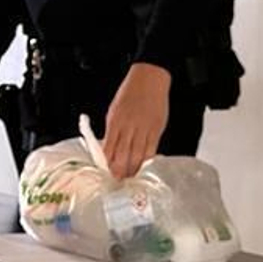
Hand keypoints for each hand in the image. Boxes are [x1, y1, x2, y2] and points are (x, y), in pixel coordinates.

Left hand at [102, 63, 170, 179]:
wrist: (149, 79)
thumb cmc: (130, 93)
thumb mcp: (114, 111)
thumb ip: (112, 131)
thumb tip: (108, 149)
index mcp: (115, 122)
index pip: (109, 148)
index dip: (107, 164)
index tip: (105, 174)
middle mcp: (129, 126)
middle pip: (123, 155)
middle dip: (119, 171)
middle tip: (117, 182)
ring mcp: (144, 129)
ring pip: (138, 155)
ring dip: (133, 169)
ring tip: (130, 180)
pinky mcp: (157, 129)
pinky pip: (152, 149)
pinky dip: (147, 161)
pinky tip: (144, 168)